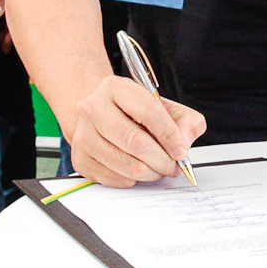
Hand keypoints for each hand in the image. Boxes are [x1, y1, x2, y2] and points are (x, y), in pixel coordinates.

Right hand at [66, 76, 205, 187]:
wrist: (100, 116)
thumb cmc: (134, 111)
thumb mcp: (165, 107)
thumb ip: (185, 121)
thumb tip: (184, 142)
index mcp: (115, 88)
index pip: (148, 112)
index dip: (170, 135)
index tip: (181, 151)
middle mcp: (93, 108)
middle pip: (135, 141)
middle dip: (162, 160)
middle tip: (173, 166)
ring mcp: (83, 135)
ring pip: (126, 164)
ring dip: (151, 173)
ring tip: (160, 169)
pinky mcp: (81, 159)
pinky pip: (115, 178)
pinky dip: (133, 179)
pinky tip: (139, 169)